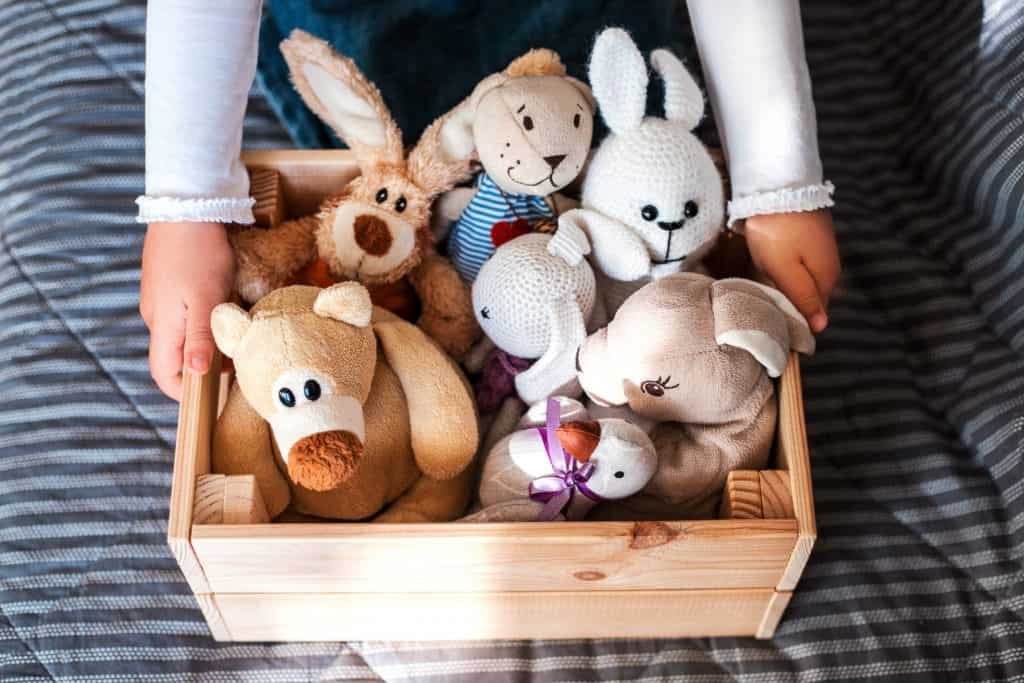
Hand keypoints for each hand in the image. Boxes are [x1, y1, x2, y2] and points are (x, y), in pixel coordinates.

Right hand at [140, 222, 234, 399]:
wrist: (186, 206)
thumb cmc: (198, 252)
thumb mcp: (206, 297)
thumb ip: (201, 337)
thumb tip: (196, 375)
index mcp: (162, 326)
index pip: (164, 375)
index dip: (185, 393)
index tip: (214, 396)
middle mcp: (157, 317)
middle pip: (176, 357)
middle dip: (204, 369)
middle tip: (236, 365)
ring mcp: (162, 301)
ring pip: (184, 335)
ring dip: (208, 343)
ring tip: (236, 337)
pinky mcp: (170, 285)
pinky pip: (186, 315)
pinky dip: (206, 322)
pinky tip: (227, 310)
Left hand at [743, 209, 839, 332]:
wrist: (778, 185)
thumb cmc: (778, 231)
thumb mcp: (785, 270)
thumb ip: (802, 298)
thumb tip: (821, 327)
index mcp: (826, 279)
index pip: (815, 314)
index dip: (794, 320)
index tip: (771, 320)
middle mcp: (829, 267)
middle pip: (809, 297)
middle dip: (788, 303)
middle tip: (762, 300)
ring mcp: (821, 251)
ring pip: (802, 281)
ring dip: (784, 285)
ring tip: (762, 282)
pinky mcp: (809, 239)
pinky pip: (798, 264)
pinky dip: (782, 269)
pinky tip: (766, 264)